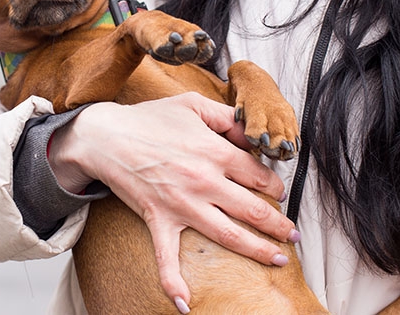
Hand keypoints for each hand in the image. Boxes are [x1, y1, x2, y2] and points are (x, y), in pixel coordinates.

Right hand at [48, 92, 297, 310]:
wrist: (105, 136)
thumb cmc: (149, 118)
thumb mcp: (192, 104)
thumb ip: (227, 116)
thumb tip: (251, 132)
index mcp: (214, 152)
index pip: (259, 174)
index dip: (275, 183)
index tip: (278, 190)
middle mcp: (204, 182)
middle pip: (254, 210)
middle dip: (279, 225)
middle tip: (294, 233)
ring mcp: (182, 205)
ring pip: (230, 235)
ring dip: (258, 250)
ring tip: (278, 259)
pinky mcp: (159, 220)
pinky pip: (167, 257)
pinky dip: (174, 282)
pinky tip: (185, 304)